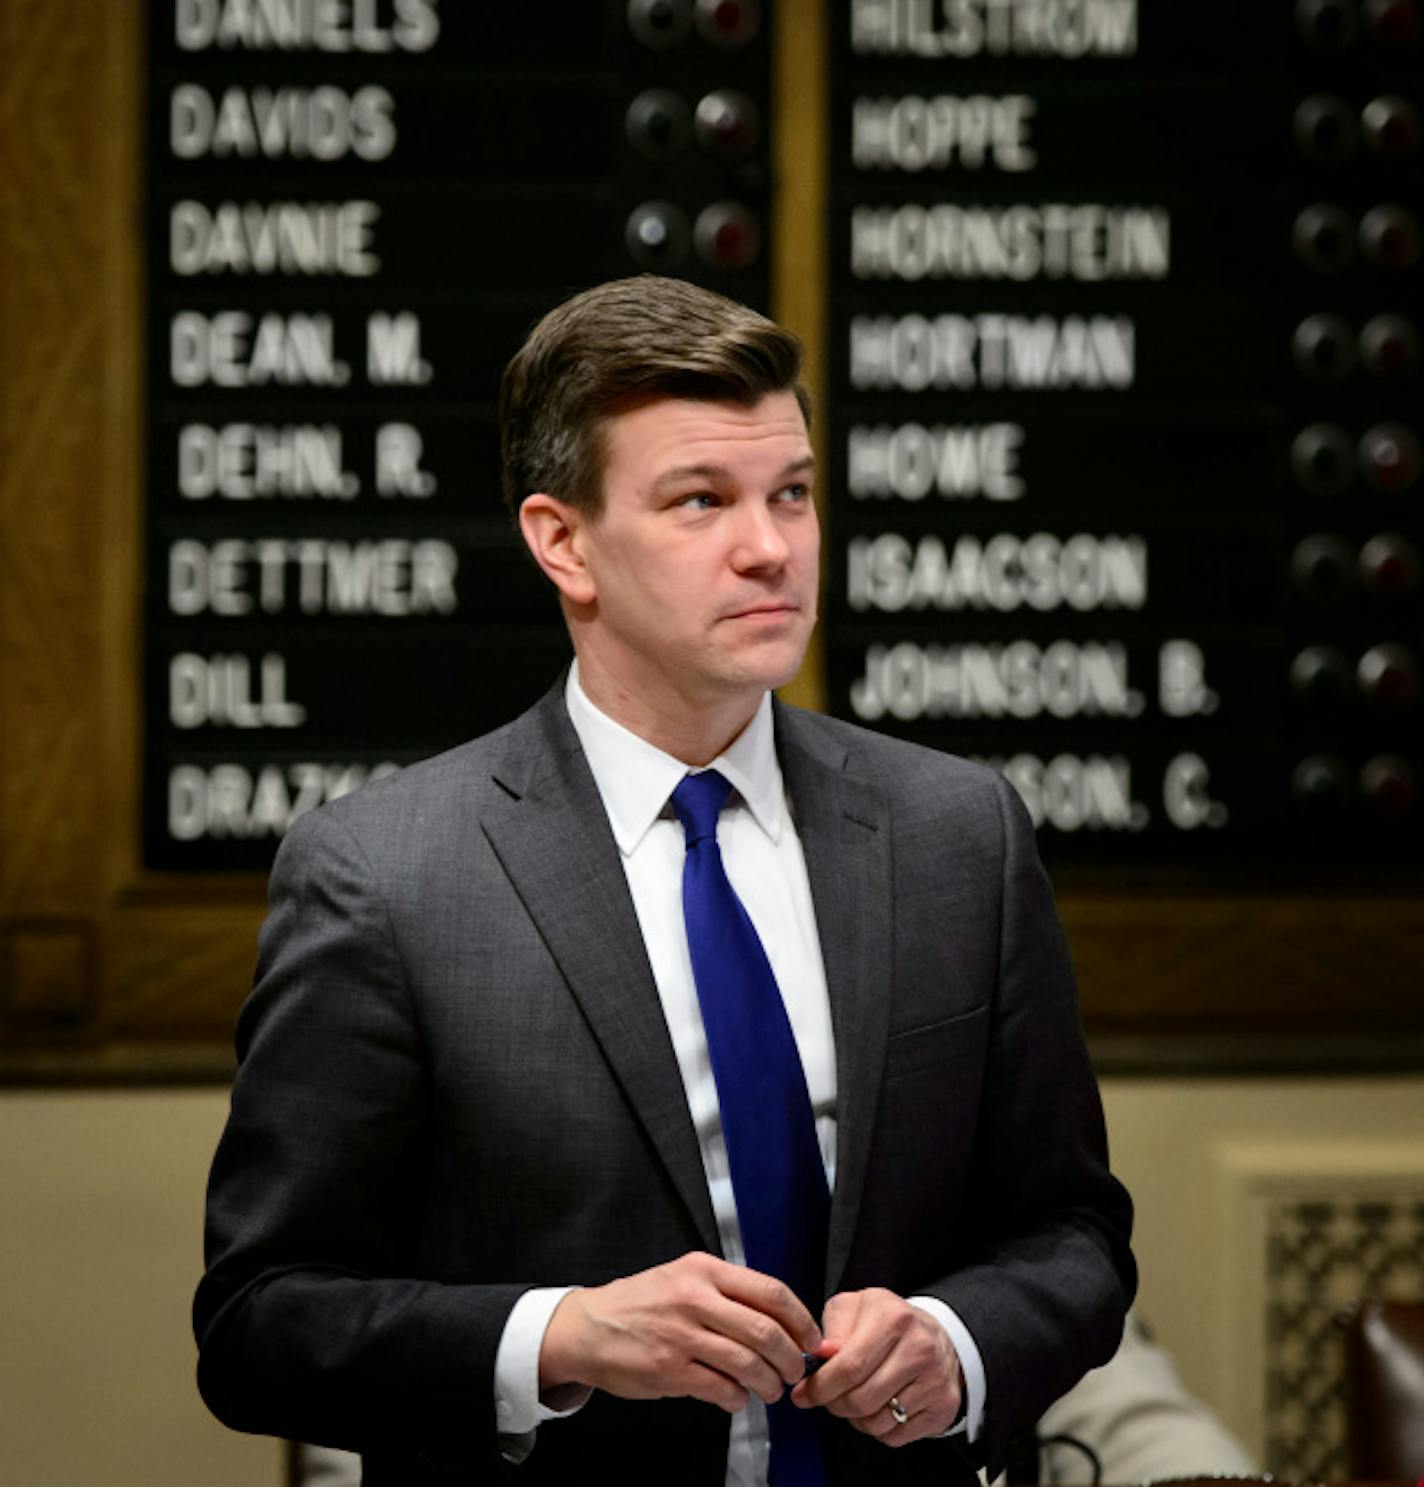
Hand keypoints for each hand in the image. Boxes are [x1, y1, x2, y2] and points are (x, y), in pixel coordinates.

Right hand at [539, 1251, 822, 1414]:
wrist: (587, 1326)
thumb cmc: (641, 1302)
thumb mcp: (684, 1276)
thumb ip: (727, 1291)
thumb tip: (778, 1319)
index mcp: (704, 1270)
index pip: (770, 1292)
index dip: (800, 1319)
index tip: (810, 1338)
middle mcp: (694, 1298)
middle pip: (765, 1330)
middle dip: (790, 1358)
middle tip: (795, 1370)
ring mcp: (681, 1335)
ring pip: (747, 1363)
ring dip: (769, 1384)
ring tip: (771, 1390)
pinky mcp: (668, 1370)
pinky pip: (720, 1389)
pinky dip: (738, 1399)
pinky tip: (737, 1398)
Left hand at [791, 1288, 961, 1445]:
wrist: (936, 1336)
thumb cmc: (887, 1322)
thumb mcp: (856, 1308)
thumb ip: (833, 1329)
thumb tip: (819, 1356)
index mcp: (894, 1319)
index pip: (850, 1366)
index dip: (820, 1386)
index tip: (803, 1393)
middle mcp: (920, 1349)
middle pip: (861, 1399)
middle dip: (834, 1404)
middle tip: (826, 1397)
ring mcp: (935, 1382)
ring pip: (876, 1422)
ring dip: (854, 1418)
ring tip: (854, 1397)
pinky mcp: (942, 1409)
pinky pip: (895, 1436)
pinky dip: (877, 1428)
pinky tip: (878, 1406)